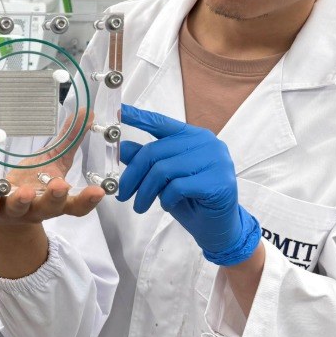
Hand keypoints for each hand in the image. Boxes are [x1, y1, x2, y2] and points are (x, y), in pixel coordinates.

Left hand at [0, 107, 105, 224]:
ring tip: (25, 191)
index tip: (98, 191)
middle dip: (55, 197)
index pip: (75, 205)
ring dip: (23, 200)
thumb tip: (86, 113)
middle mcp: (37, 209)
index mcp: (56, 200)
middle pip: (50, 207)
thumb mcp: (52, 161)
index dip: (87, 200)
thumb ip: (69, 141)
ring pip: (19, 207)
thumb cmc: (34, 183)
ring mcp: (14, 210)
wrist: (5, 211)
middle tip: (61, 185)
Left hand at [118, 104, 259, 265]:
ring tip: (140, 206)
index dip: (138, 117)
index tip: (117, 111)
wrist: (218, 226)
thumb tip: (122, 147)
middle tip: (121, 194)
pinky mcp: (218, 181)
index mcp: (192, 136)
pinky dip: (165, 199)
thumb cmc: (190, 199)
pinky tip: (167, 206)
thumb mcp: (163, 178)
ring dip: (145, 192)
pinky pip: (177, 187)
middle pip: (154, 152)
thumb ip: (147, 160)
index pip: (160, 123)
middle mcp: (206, 142)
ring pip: (163, 170)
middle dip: (132, 175)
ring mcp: (215, 160)